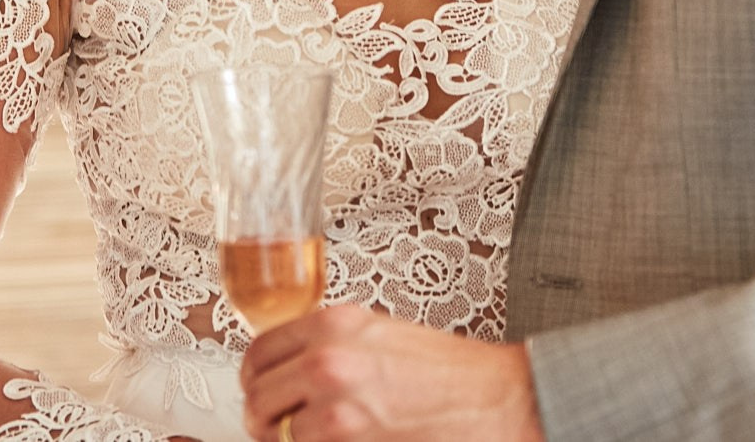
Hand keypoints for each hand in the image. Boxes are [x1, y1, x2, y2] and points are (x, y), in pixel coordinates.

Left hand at [239, 305, 544, 441]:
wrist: (500, 399)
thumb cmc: (452, 373)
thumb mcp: (380, 336)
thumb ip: (330, 346)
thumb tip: (292, 372)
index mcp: (333, 324)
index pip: (258, 352)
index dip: (254, 380)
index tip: (260, 394)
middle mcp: (328, 358)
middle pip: (257, 395)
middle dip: (264, 419)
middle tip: (279, 430)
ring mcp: (336, 403)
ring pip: (276, 432)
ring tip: (313, 441)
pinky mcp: (349, 439)